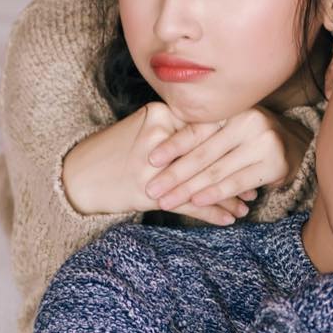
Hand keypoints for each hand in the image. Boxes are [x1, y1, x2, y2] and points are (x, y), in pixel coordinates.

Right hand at [62, 102, 250, 224]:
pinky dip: (212, 212)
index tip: (250, 150)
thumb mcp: (144, 128)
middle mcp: (160, 136)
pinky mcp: (149, 192)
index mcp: (161, 113)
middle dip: (234, 172)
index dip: (232, 140)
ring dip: (228, 195)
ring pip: (203, 180)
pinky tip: (229, 219)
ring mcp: (154, 165)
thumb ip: (177, 129)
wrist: (76, 176)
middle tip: (257, 183)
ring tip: (247, 204)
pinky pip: (189, 203)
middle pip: (208, 154)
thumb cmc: (113, 152)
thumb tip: (217, 137)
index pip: (205, 126)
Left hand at [145, 107, 312, 211]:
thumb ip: (201, 133)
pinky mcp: (275, 164)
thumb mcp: (227, 127)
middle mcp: (250, 121)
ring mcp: (264, 142)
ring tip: (167, 201)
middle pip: (204, 153)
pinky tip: (198, 201)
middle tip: (152, 189)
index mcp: (233, 109)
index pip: (198, 129)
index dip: (173, 145)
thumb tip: (156, 151)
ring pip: (218, 170)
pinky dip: (216, 193)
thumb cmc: (248, 136)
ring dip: (190, 189)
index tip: (151, 159)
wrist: (294, 144)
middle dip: (175, 174)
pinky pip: (237, 182)